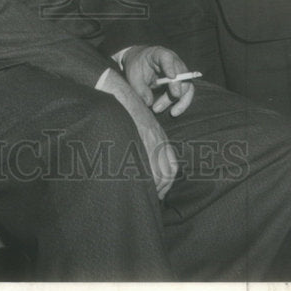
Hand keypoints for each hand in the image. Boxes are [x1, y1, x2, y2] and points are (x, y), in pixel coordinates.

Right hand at [97, 70, 178, 199]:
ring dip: (153, 186)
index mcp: (160, 137)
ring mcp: (148, 141)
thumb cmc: (126, 110)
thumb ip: (146, 141)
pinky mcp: (137, 141)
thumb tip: (144, 161)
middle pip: (167, 173)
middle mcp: (158, 141)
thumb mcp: (142, 125)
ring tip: (144, 193)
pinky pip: (144, 166)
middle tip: (153, 196)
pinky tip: (137, 183)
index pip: (172, 166)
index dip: (167, 182)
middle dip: (162, 188)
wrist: (118, 94)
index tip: (160, 191)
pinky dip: (143, 178)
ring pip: (158, 173)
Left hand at [121, 45, 195, 116]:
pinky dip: (182, 103)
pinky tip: (174, 112)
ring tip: (162, 110)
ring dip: (176, 100)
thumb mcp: (133, 75)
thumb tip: (149, 102)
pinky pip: (187, 92)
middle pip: (179, 74)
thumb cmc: (137, 66)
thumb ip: (139, 88)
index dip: (170, 67)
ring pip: (185, 85)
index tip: (171, 77)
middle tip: (160, 103)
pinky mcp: (182, 82)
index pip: (166, 58)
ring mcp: (180, 71)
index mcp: (159, 54)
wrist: (141, 63)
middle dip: (173, 89)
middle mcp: (173, 61)